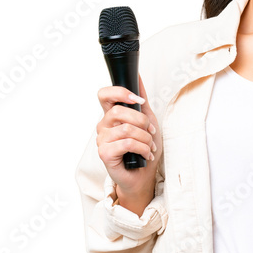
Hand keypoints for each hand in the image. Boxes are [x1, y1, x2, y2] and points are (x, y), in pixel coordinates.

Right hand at [95, 74, 160, 210]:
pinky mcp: (105, 154)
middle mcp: (104, 126)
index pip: (104, 95)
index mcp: (111, 115)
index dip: (120, 93)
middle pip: (119, 112)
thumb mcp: (147, 120)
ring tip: (149, 146)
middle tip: (150, 130)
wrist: (143, 175)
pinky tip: (146, 154)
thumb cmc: (143, 149)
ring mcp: (102, 140)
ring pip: (126, 129)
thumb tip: (138, 77)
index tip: (138, 99)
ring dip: (145, 138)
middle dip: (141, 121)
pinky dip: (142, 148)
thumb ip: (141, 101)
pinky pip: (126, 143)